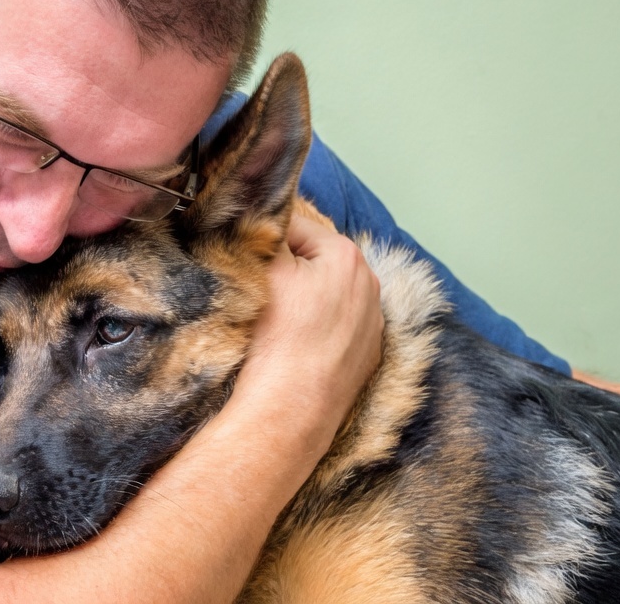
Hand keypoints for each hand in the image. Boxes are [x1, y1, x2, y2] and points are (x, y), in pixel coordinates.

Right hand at [233, 205, 384, 453]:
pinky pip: (336, 329)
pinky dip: (317, 332)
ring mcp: (372, 324)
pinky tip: (296, 346)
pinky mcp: (366, 356)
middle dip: (289, 271)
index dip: (264, 242)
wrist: (291, 407)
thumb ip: (266, 230)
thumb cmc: (277, 336)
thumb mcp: (264, 267)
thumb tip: (263, 211)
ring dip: (305, 301)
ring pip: (327, 295)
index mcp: (346, 255)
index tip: (248, 264)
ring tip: (278, 324)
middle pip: (315, 261)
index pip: (295, 228)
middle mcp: (369, 285)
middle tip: (262, 295)